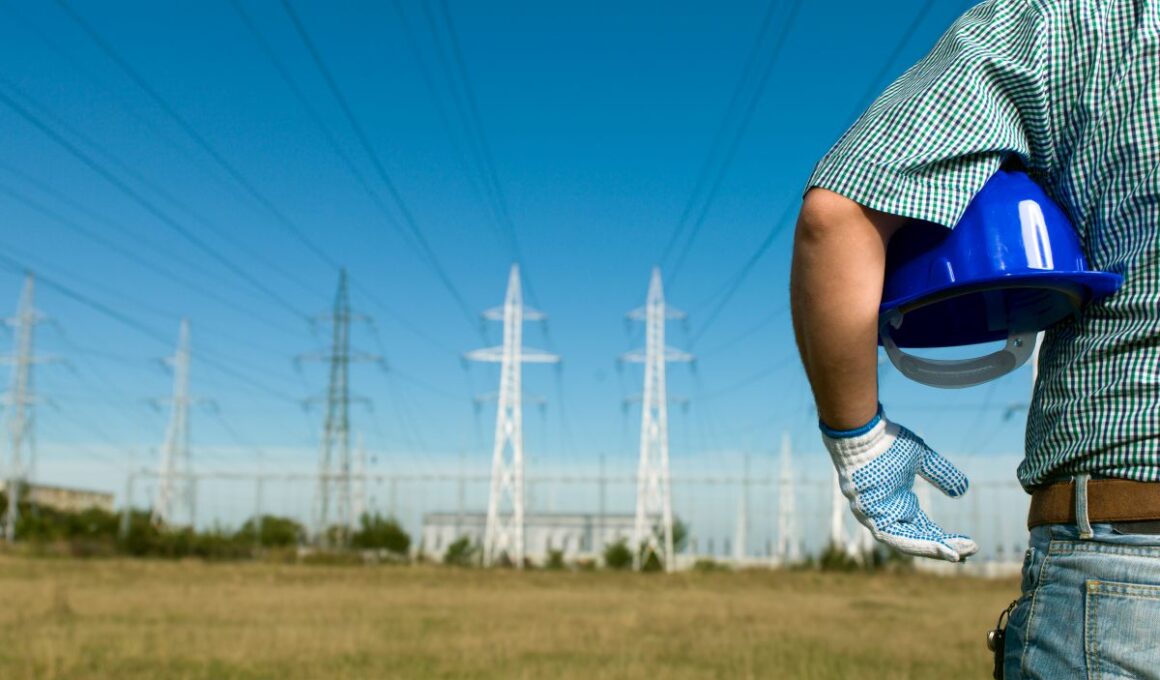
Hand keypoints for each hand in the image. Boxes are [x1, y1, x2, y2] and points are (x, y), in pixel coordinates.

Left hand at [821, 409, 977, 561]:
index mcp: (898, 502)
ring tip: (957, 555)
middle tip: (970, 553)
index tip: (969, 544)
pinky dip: (918, 543)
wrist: (864, 432)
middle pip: (917, 539)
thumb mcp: (921, 459)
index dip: (945, 538)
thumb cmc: (888, 443)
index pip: (923, 529)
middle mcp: (886, 513)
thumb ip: (940, 475)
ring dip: (932, 550)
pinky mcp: (869, 514)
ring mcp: (875, 516)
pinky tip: (940, 547)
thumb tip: (963, 490)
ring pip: (906, 542)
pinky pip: (894, 536)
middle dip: (943, 548)